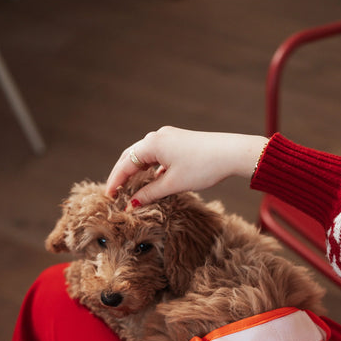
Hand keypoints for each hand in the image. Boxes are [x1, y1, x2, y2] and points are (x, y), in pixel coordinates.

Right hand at [105, 127, 267, 205]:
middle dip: (122, 175)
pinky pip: (158, 156)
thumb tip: (132, 204)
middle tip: (114, 192)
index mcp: (152, 144)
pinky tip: (152, 181)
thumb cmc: (203, 167)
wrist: (231, 153)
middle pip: (132, 157)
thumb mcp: (173, 184)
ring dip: (137, 172)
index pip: (126, 163)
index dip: (115, 181)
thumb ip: (150, 193)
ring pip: (146, 156)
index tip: (109, 196)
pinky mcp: (179, 143)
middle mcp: (158, 137)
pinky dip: (151, 169)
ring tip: (130, 189)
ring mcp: (169, 138)